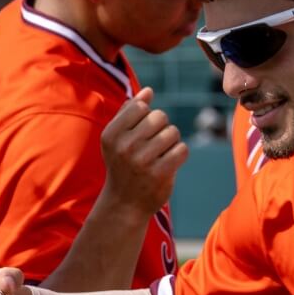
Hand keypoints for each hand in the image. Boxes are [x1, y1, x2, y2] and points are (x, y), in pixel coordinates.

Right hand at [98, 87, 187, 216]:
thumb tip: (148, 91)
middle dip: (161, 128)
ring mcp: (142, 161)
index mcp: (111, 134)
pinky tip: (168, 164)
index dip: (146, 117)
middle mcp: (124, 146)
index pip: (140, 107)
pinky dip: (179, 155)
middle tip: (153, 146)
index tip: (140, 133)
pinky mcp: (160, 174)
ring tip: (160, 155)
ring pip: (173, 132)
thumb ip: (130, 112)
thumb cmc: (123, 165)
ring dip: (171, 142)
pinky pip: (182, 149)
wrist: (125, 204)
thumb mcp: (118, 138)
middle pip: (160, 117)